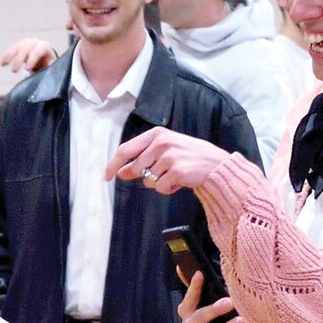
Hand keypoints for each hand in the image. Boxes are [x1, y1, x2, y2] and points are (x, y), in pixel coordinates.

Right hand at [0, 37, 57, 73]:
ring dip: (9, 56)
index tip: (27, 69)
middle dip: (19, 60)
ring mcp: (26, 43)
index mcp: (44, 47)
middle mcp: (34, 42)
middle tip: (14, 71)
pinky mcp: (19, 45)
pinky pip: (12, 49)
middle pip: (25, 49)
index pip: (37, 52)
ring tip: (3, 64)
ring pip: (16, 47)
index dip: (32, 60)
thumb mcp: (51, 66)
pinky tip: (2, 63)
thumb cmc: (49, 63)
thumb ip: (49, 69)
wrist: (45, 55)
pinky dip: (6, 56)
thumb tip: (48, 76)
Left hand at [106, 127, 232, 194]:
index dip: (113, 164)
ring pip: (148, 181)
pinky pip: (160, 188)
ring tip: (176, 175)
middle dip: (145, 177)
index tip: (106, 177)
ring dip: (160, 183)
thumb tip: (120, 172)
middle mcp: (161, 142)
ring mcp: (169, 156)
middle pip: (136, 168)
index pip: (125, 149)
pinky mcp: (176, 170)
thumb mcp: (165, 152)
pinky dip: (168, 189)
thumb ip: (142, 160)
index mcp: (156, 134)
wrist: (216, 165)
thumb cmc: (189, 158)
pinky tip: (181, 181)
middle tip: (163, 173)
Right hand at [178, 271, 250, 322]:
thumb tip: (188, 267)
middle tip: (229, 302)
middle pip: (196, 320)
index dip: (193, 288)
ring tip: (241, 321)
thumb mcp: (209, 300)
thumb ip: (201, 287)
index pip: (187, 300)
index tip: (201, 274)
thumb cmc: (214, 315)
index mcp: (187, 312)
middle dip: (212, 310)